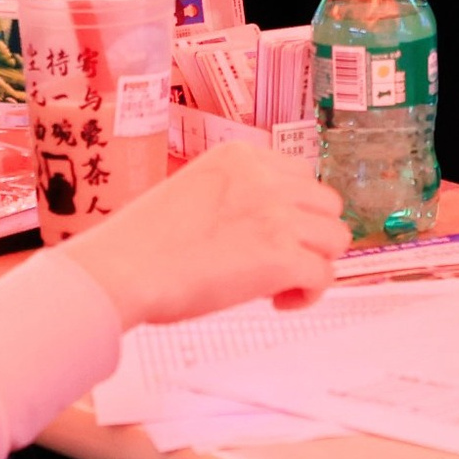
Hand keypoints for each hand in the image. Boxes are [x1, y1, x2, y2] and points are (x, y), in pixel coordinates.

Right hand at [56, 142, 349, 325]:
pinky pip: (323, 275)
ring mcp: (277, 216)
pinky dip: (308, 294)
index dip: (294, 211)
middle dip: (310, 236)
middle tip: (280, 262)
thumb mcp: (194, 191)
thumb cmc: (142, 241)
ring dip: (314, 263)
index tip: (273, 235)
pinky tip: (280, 302)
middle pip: (327, 204)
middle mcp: (266, 178)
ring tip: (280, 284)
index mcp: (241, 156)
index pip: (300, 176)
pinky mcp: (281, 257)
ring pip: (336, 238)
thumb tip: (257, 228)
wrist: (123, 268)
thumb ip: (234, 196)